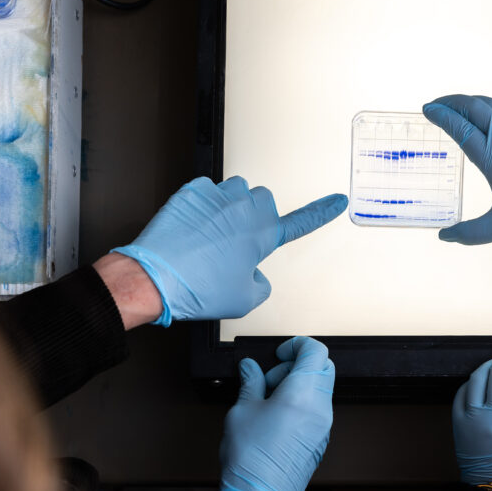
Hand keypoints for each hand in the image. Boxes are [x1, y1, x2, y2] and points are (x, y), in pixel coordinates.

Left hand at [112, 177, 347, 325]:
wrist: (155, 277)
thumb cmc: (198, 289)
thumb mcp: (243, 299)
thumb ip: (260, 281)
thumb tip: (252, 271)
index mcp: (263, 234)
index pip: (303, 221)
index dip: (322, 212)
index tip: (336, 201)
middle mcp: (245, 209)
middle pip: (261, 202)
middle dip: (253, 217)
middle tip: (234, 243)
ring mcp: (218, 196)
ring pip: (234, 192)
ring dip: (229, 207)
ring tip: (211, 234)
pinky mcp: (191, 191)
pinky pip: (206, 191)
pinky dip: (202, 206)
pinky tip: (192, 227)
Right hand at [219, 336, 334, 490]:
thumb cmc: (250, 458)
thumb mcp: (242, 410)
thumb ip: (251, 382)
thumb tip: (250, 368)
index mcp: (303, 393)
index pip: (316, 351)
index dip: (297, 345)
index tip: (280, 353)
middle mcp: (320, 407)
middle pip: (322, 368)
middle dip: (296, 365)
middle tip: (270, 379)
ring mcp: (324, 425)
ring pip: (320, 389)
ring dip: (298, 384)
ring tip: (269, 400)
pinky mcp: (320, 440)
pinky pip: (317, 409)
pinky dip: (302, 402)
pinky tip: (277, 416)